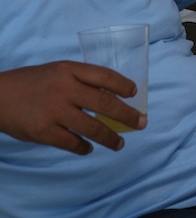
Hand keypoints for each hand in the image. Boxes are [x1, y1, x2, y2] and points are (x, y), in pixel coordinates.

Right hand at [0, 61, 146, 154]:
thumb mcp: (57, 72)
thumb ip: (80, 81)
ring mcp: (55, 111)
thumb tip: (111, 97)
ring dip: (110, 137)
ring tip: (119, 144)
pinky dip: (84, 147)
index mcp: (69, 70)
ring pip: (92, 127)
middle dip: (127, 115)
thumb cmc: (33, 82)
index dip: (123, 85)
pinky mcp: (44, 132)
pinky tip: (89, 148)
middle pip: (105, 103)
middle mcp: (65, 88)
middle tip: (141, 123)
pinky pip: (72, 143)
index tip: (135, 94)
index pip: (104, 76)